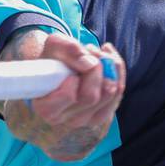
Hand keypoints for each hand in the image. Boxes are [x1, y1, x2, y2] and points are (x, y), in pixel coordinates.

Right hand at [0, 31, 125, 161]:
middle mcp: (65, 120)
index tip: (69, 65)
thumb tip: (90, 62)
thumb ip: (68, 49)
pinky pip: (118, 92)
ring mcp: (85, 120)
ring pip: (109, 94)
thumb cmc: (54, 58)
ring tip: (95, 54)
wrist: (60, 66)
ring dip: (108, 67)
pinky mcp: (102, 114)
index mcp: (46, 108)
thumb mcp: (54, 45)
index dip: (74, 78)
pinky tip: (108, 59)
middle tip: (88, 50)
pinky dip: (118, 71)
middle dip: (95, 67)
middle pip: (91, 96)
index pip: (68, 96)